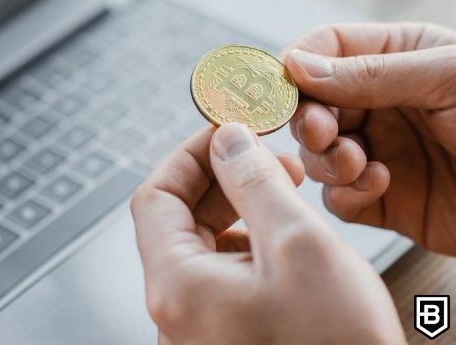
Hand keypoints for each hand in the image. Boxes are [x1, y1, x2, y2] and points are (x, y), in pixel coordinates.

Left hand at [130, 124, 404, 344]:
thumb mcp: (299, 244)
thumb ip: (255, 181)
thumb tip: (228, 139)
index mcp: (178, 287)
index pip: (155, 195)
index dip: (192, 154)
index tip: (228, 130)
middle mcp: (178, 313)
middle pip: (177, 220)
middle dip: (221, 179)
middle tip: (267, 155)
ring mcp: (202, 329)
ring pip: (204, 247)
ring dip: (239, 208)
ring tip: (285, 191)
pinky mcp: (229, 338)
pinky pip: (224, 277)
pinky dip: (251, 244)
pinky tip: (286, 236)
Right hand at [284, 22, 455, 261]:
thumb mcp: (452, 76)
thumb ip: (372, 74)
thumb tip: (297, 67)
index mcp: (400, 57)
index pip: (327, 50)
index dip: (297, 65)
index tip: (283, 86)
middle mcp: (385, 104)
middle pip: (313, 105)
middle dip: (309, 118)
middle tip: (322, 132)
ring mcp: (386, 153)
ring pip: (320, 154)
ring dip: (326, 157)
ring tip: (358, 162)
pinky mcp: (392, 201)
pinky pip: (342, 198)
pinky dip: (346, 193)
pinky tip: (380, 185)